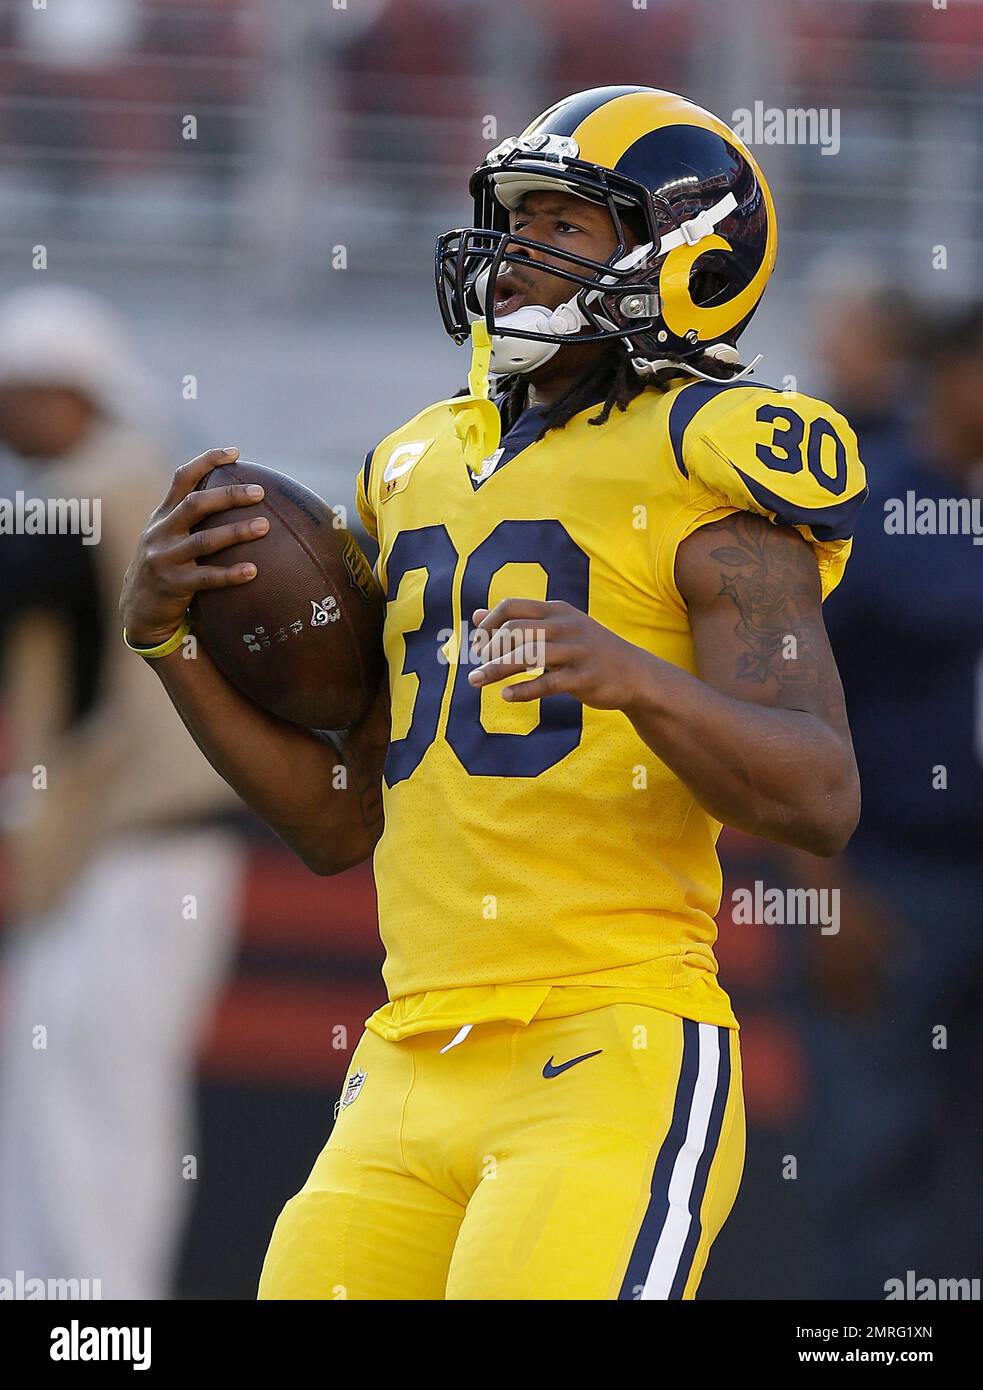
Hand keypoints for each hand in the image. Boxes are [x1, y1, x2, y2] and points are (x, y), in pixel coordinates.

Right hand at [119, 447, 268, 646]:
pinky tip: (253, 571)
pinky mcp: (172, 585)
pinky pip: (206, 577)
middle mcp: (161, 532)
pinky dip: (230, 573)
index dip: (207, 461)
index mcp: (163, 515)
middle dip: (228, 495)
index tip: (235, 452)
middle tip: (259, 492)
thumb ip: (191, 519)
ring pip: (204, 540)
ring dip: (236, 531)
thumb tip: (237, 498)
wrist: (139, 609)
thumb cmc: (166, 568)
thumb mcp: (169, 537)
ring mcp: (164, 558)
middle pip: (195, 504)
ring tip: (265, 526)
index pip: (182, 478)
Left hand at [467, 598, 644, 710]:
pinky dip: (524, 690)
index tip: (478, 645)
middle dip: (489, 649)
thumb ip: (517, 622)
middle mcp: (566, 626)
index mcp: (557, 610)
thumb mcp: (555, 630)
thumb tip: (475, 616)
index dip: (488, 624)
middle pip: (515, 630)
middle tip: (477, 666)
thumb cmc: (586, 651)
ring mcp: (577, 651)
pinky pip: (548, 683)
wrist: (635, 674)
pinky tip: (506, 696)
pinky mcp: (585, 677)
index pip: (511, 607)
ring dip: (497, 669)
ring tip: (476, 681)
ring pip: (528, 655)